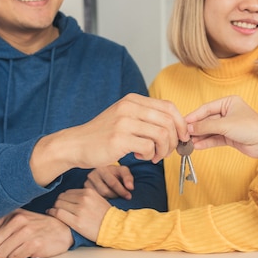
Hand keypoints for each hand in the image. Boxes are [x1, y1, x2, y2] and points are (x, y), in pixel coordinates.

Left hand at [0, 208, 72, 257]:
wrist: (62, 229)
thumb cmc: (36, 227)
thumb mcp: (13, 227)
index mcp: (9, 213)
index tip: (3, 241)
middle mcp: (17, 220)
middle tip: (11, 246)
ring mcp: (26, 231)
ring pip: (0, 254)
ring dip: (9, 256)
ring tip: (20, 248)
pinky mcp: (34, 243)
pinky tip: (27, 250)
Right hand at [31, 93, 188, 185]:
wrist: (76, 144)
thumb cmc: (103, 135)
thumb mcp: (125, 117)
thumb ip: (147, 118)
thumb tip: (177, 128)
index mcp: (133, 100)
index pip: (169, 107)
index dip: (181, 123)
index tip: (182, 137)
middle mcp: (129, 107)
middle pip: (168, 121)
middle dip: (174, 140)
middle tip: (168, 151)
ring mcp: (124, 122)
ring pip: (162, 135)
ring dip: (163, 150)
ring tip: (154, 156)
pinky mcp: (120, 139)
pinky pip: (149, 147)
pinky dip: (150, 156)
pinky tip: (140, 157)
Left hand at [48, 188, 111, 241]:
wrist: (114, 228)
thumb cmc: (106, 215)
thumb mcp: (97, 199)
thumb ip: (85, 196)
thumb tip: (69, 196)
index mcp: (88, 192)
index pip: (68, 192)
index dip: (64, 198)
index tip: (63, 203)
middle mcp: (84, 199)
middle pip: (62, 197)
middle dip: (58, 202)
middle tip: (58, 208)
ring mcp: (80, 210)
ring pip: (58, 204)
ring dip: (54, 208)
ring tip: (55, 212)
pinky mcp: (76, 221)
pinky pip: (58, 213)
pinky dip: (52, 212)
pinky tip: (51, 213)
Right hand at [85, 165, 133, 199]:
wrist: (104, 172)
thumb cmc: (115, 172)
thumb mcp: (123, 171)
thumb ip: (128, 178)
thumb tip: (130, 188)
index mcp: (102, 168)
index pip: (112, 183)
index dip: (122, 191)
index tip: (129, 196)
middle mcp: (92, 175)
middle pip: (105, 191)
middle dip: (115, 195)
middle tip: (120, 197)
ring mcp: (87, 183)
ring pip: (99, 196)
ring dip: (109, 198)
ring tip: (114, 196)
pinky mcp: (84, 190)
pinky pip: (94, 199)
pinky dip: (102, 200)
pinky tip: (106, 199)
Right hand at [185, 95, 257, 169]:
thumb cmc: (251, 128)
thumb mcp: (225, 125)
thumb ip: (205, 126)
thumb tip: (189, 127)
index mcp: (228, 102)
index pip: (206, 108)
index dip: (194, 116)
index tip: (183, 122)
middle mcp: (228, 112)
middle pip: (207, 120)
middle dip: (196, 128)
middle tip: (184, 134)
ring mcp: (228, 125)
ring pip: (210, 130)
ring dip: (200, 136)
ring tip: (188, 142)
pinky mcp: (229, 137)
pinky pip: (214, 138)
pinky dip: (206, 142)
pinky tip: (197, 146)